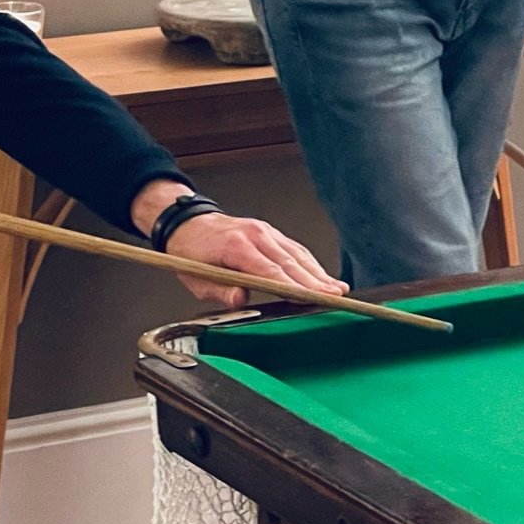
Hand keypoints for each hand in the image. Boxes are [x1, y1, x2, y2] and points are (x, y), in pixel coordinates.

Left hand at [163, 212, 346, 308]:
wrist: (187, 225)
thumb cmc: (191, 253)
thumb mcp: (196, 279)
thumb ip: (219, 290)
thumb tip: (240, 299)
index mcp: (236, 246)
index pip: (270, 270)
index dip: (292, 286)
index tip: (310, 297)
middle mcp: (255, 235)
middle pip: (290, 262)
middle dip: (314, 281)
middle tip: (334, 296)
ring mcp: (264, 231)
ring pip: (297, 254)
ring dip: (318, 273)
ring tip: (336, 289)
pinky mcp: (270, 233)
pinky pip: (294, 248)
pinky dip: (310, 263)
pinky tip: (322, 276)